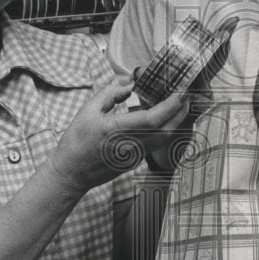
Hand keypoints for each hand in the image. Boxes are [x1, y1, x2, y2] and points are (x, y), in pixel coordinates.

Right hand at [51, 83, 187, 192]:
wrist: (72, 173)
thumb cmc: (76, 142)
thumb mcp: (88, 111)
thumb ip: (110, 94)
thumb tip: (129, 86)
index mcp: (116, 130)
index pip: (152, 119)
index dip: (170, 105)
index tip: (180, 92)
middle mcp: (130, 145)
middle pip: (165, 130)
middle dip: (180, 112)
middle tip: (186, 95)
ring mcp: (134, 156)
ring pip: (164, 139)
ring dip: (175, 122)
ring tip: (179, 105)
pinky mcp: (135, 161)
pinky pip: (156, 144)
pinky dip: (164, 130)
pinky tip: (163, 119)